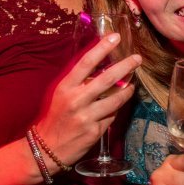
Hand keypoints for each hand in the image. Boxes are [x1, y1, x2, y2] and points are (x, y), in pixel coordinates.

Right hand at [32, 33, 139, 167]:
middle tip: (137, 58)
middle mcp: (76, 99)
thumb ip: (79, 82)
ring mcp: (86, 116)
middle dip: (125, 66)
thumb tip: (102, 67)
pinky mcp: (95, 131)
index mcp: (66, 87)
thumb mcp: (61, 95)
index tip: (115, 37)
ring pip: (115, 99)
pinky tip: (117, 106)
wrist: (46, 147)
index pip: (86, 62)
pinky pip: (112, 116)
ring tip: (132, 84)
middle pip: (107, 79)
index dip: (102, 48)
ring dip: (127, 90)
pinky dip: (116, 110)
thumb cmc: (55, 117)